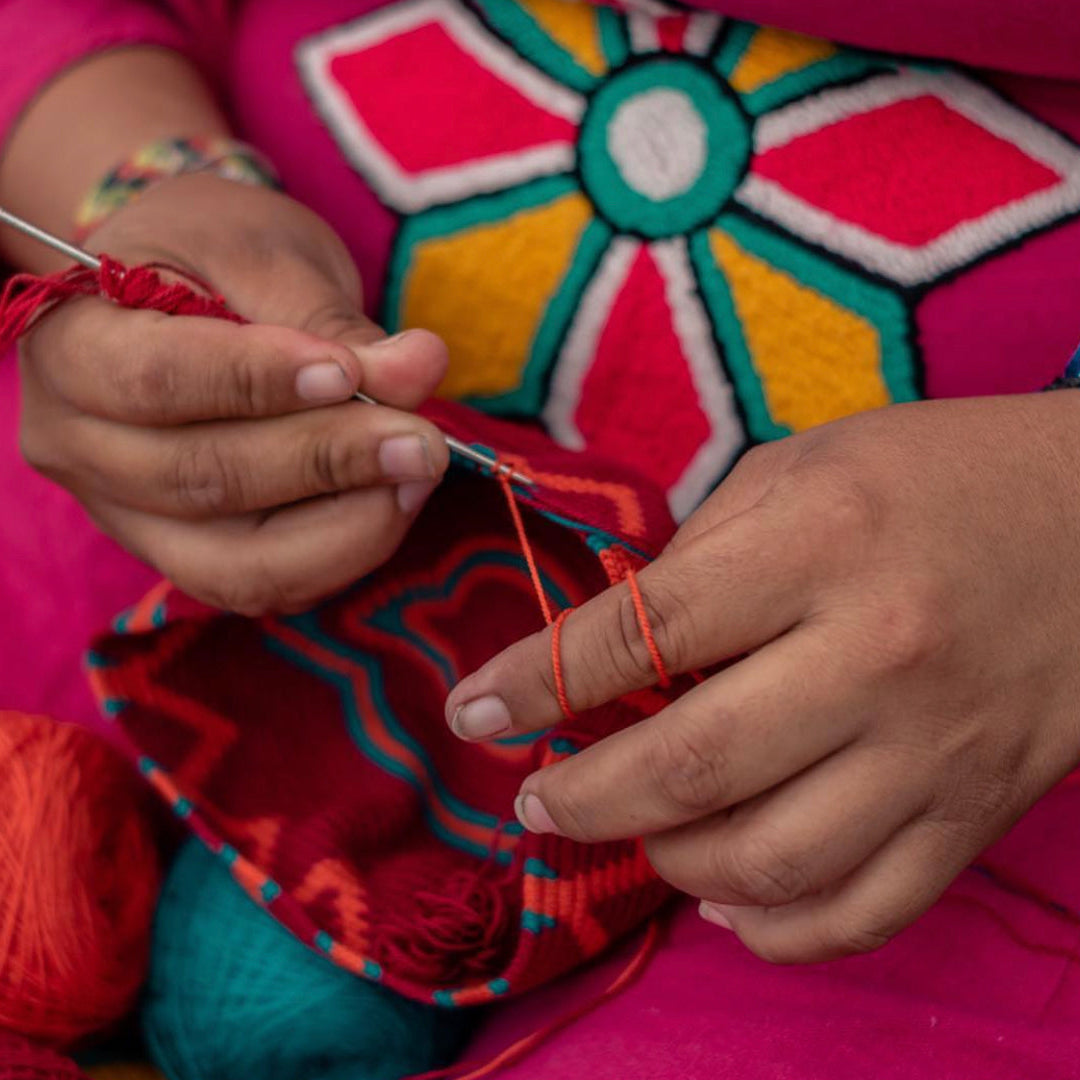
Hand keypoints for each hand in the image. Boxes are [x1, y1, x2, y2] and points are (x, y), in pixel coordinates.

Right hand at [17, 173, 449, 613]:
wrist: (185, 290)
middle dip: (327, 462)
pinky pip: (267, 585)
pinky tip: (394, 501)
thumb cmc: (214, 256)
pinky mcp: (190, 557)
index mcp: (70, 347)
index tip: (350, 371)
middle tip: (422, 439)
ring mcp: (131, 519)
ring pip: (236, 563)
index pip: (156, 380)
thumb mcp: (264, 253)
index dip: (258, 382)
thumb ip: (333, 319)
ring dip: (346, 526)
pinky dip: (341, 553)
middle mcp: (81, 449)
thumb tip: (418, 369)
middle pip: (203, 480)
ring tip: (418, 470)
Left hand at [445, 395, 1079, 962]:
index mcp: (818, 546)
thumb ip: (704, 553)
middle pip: (692, 766)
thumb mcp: (805, 468)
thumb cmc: (939, 475)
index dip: (536, 680)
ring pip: (769, 858)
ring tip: (634, 832)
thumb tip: (618, 641)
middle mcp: (874, 656)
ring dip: (669, 863)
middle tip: (537, 799)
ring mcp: (933, 749)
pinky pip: (864, 909)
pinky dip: (775, 927)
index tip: (475, 708)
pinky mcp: (977, 810)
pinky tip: (727, 898)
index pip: (642, 633)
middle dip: (583, 797)